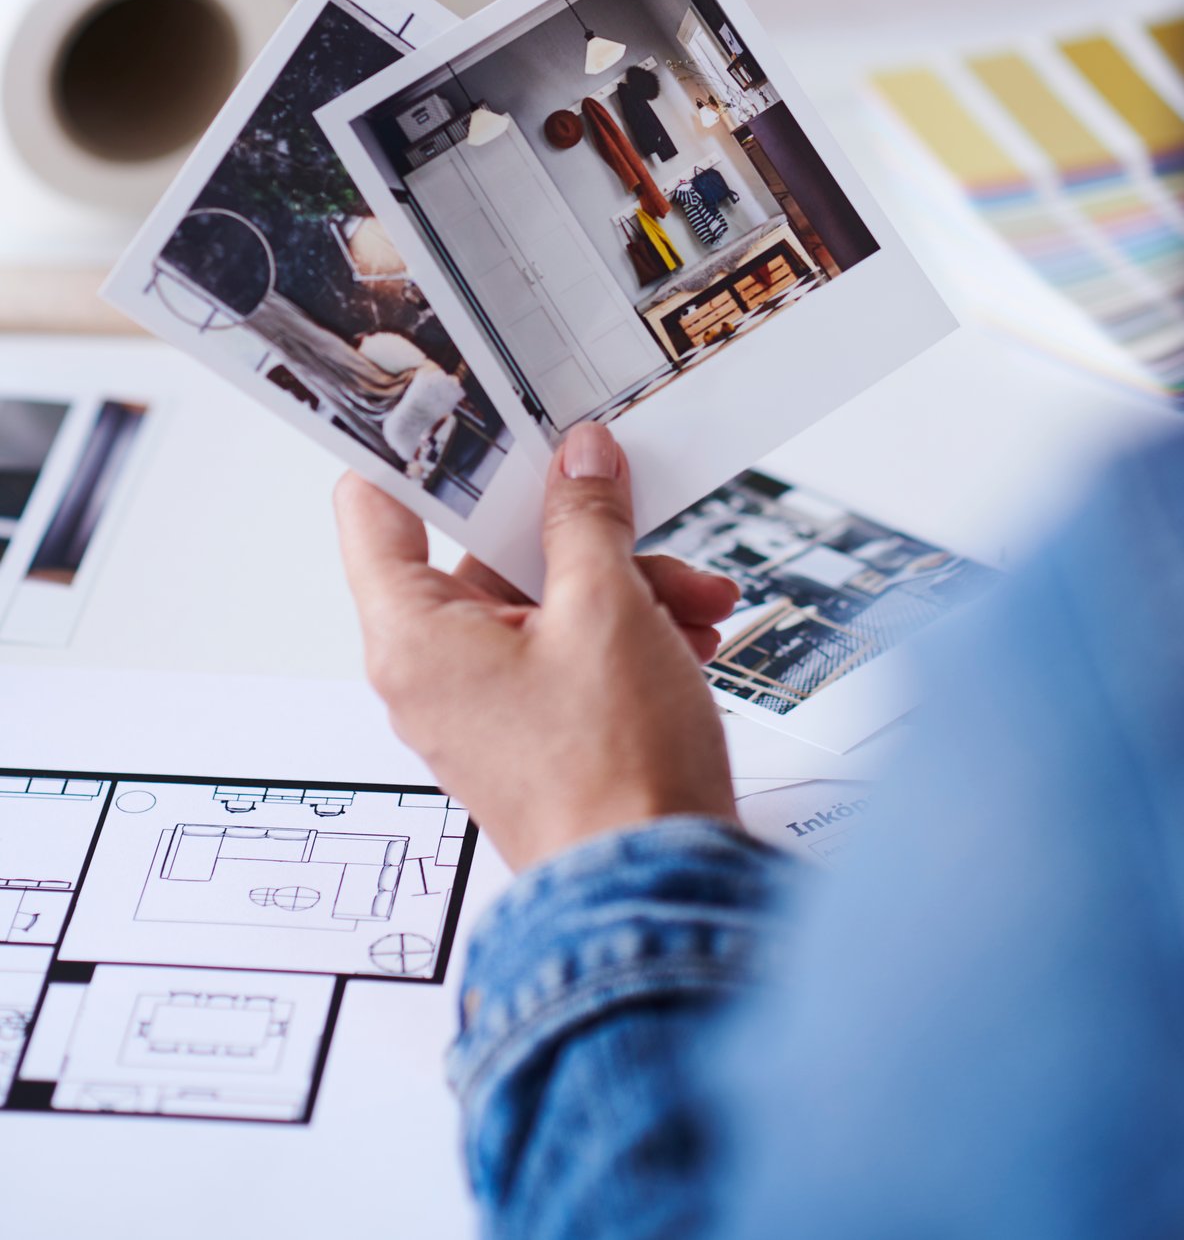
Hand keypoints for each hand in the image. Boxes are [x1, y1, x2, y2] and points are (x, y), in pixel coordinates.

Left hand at [336, 422, 739, 872]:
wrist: (656, 890)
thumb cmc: (612, 776)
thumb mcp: (607, 609)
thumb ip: (587, 518)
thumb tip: (580, 461)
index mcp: (414, 636)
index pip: (376, 510)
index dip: (419, 452)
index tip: (464, 406)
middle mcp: (433, 671)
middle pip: (487, 553)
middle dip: (579, 531)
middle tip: (633, 508)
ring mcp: (483, 705)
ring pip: (542, 601)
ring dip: (623, 583)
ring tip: (694, 597)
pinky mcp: (532, 731)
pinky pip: (567, 649)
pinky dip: (626, 632)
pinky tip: (689, 635)